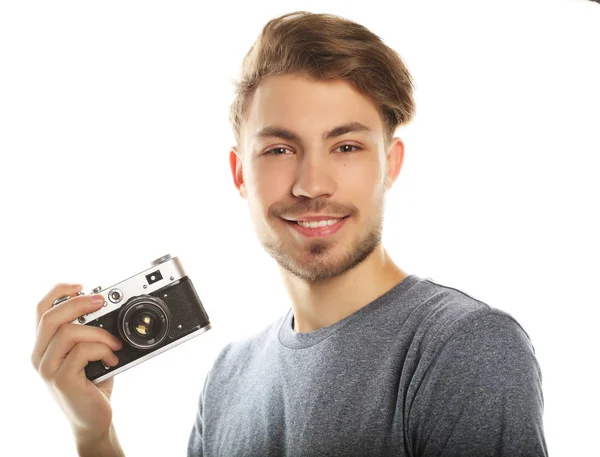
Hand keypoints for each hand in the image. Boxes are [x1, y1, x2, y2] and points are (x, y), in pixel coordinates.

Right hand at [31, 283, 123, 441]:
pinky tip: (112, 359)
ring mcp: (47, 369)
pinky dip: (103, 350)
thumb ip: (89, 330)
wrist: (94, 418)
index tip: (81, 285)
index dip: (58, 291)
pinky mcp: (61, 380)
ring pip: (69, 332)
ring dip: (99, 333)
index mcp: (44, 344)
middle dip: (79, 303)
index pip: (41, 310)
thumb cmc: (93, 382)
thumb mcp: (89, 351)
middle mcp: (39, 355)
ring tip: (114, 344)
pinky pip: (82, 351)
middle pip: (50, 316)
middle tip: (102, 301)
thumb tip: (106, 305)